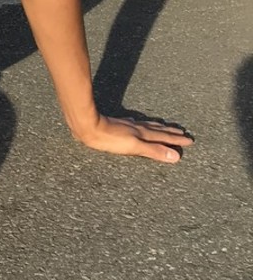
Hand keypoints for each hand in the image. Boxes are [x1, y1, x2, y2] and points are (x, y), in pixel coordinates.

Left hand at [77, 113, 192, 163]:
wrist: (89, 126)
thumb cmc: (111, 140)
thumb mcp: (135, 148)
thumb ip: (154, 151)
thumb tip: (176, 156)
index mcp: (143, 134)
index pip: (164, 137)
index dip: (177, 139)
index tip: (189, 139)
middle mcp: (138, 128)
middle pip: (158, 130)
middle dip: (171, 132)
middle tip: (183, 132)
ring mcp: (128, 125)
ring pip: (148, 126)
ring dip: (159, 127)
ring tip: (167, 126)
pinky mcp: (118, 125)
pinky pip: (136, 124)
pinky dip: (143, 124)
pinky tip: (137, 122)